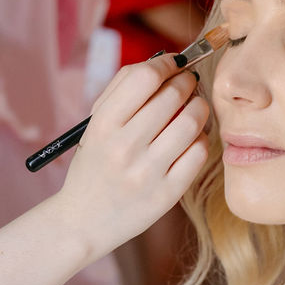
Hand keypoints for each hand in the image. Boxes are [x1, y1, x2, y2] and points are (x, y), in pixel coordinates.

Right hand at [55, 54, 209, 260]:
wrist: (83, 222)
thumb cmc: (95, 164)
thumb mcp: (95, 126)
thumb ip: (123, 90)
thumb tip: (163, 62)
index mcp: (102, 126)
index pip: (144, 78)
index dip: (166, 63)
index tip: (173, 64)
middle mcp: (123, 148)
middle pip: (172, 96)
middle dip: (186, 82)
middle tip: (188, 83)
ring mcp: (147, 173)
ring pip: (191, 122)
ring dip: (199, 107)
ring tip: (194, 107)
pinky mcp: (167, 194)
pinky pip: (199, 153)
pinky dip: (201, 138)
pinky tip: (192, 138)